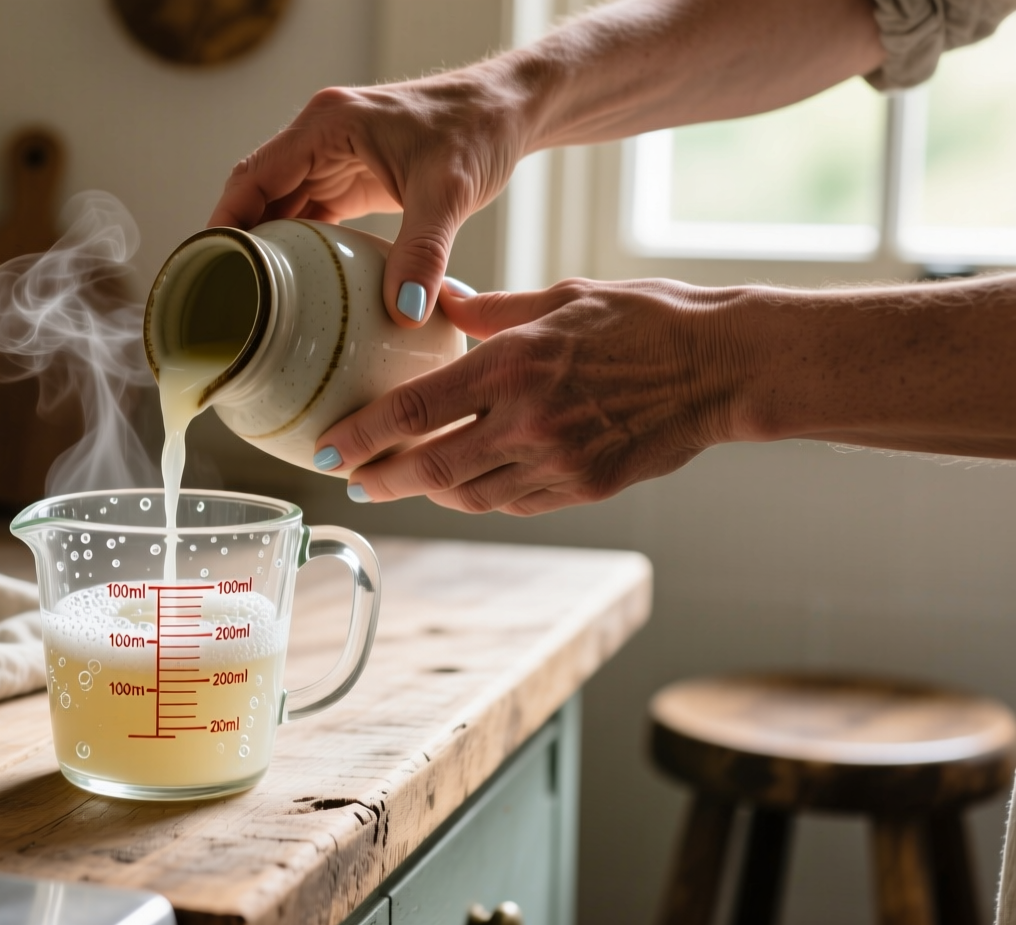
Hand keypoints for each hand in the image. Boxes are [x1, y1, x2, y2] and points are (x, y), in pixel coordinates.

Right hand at [208, 65, 534, 327]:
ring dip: (266, 252)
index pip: (252, 178)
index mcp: (326, 126)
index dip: (224, 225)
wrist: (513, 111)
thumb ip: (423, 251)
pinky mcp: (352, 179)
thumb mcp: (450, 192)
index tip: (208, 272)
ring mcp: (333, 159)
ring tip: (249, 306)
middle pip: (256, 196)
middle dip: (238, 246)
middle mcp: (319, 139)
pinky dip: (297, 250)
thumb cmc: (480, 130)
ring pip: (279, 209)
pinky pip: (309, 216)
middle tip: (225, 304)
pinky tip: (292, 290)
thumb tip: (402, 311)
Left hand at [314, 279, 755, 514]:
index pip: (413, 411)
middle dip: (379, 478)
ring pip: (466, 494)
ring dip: (425, 490)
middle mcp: (528, 421)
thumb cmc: (644, 319)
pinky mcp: (584, 489)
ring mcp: (558, 463)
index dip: (361, 436)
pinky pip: (511, 502)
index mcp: (515, 365)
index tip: (327, 447)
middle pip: (428, 467)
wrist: (723, 367)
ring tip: (398, 480)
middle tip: (351, 479)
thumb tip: (439, 301)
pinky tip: (462, 481)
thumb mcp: (562, 296)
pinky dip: (478, 495)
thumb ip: (491, 311)